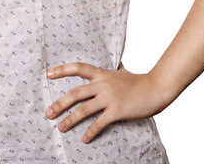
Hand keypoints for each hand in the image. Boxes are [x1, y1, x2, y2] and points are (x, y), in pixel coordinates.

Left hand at [44, 61, 170, 142]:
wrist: (155, 89)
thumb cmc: (138, 81)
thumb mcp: (122, 72)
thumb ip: (115, 69)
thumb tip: (116, 63)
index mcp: (102, 74)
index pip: (78, 68)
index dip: (62, 70)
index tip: (48, 73)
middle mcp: (103, 84)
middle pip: (75, 93)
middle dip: (60, 103)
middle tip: (48, 113)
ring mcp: (109, 97)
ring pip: (84, 109)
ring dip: (70, 119)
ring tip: (60, 127)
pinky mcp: (117, 110)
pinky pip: (100, 123)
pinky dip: (91, 132)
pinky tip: (84, 139)